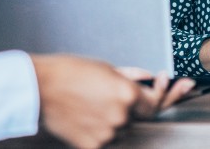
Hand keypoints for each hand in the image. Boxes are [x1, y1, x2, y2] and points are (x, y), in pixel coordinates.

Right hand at [31, 55, 193, 148]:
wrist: (38, 88)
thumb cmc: (69, 72)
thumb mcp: (107, 67)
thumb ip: (133, 76)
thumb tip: (150, 79)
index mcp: (127, 94)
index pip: (156, 102)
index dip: (165, 93)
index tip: (171, 84)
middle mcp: (120, 116)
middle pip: (140, 116)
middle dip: (139, 105)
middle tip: (135, 94)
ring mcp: (106, 134)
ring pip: (122, 129)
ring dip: (118, 117)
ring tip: (93, 99)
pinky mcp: (91, 146)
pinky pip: (106, 139)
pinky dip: (102, 128)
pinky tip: (87, 113)